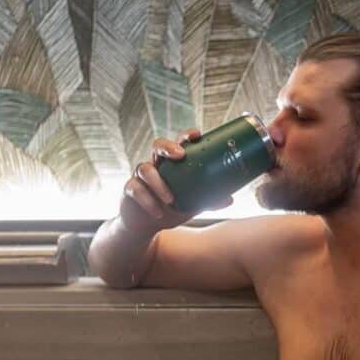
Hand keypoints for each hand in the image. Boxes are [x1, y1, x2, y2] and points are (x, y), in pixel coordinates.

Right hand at [119, 128, 233, 235]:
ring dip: (159, 183)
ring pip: (145, 169)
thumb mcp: (192, 205)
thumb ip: (208, 200)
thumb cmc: (171, 208)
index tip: (197, 134)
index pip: (178, 142)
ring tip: (171, 199)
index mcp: (172, 164)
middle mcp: (156, 165)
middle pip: (157, 145)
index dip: (185, 136)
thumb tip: (230, 199)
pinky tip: (158, 212)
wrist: (147, 225)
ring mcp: (141, 177)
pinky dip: (147, 200)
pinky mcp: (129, 189)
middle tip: (180, 155)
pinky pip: (135, 189)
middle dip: (168, 146)